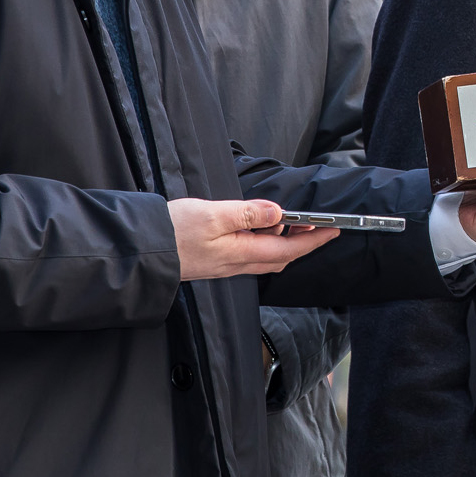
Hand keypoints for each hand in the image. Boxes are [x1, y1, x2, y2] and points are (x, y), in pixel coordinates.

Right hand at [169, 199, 336, 279]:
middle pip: (282, 255)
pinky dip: (264, 240)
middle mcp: (237, 264)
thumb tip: (278, 212)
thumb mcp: (212, 214)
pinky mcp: (216, 261)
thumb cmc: (172, 232)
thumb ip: (247, 213)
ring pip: (266, 255)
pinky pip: (250, 253)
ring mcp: (226, 265)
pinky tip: (259, 226)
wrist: (141, 251)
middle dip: (305, 241)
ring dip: (284, 239)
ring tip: (292, 218)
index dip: (314, 239)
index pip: (289, 248)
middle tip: (319, 222)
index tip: (334, 229)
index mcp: (241, 253)